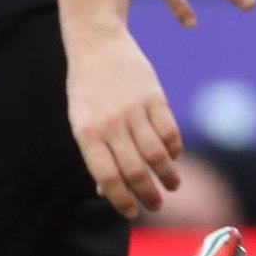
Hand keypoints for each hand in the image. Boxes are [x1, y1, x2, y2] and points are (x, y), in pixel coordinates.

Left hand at [66, 26, 184, 216]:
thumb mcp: (81, 122)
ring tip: (171, 186)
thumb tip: (108, 193)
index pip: (108, 178)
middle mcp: (111, 124)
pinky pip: (169, 132)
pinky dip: (174, 150)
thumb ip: (95, 156)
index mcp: (87, 134)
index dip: (122, 200)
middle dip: (148, 195)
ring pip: (157, 154)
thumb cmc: (86, 90)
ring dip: (168, 176)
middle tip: (156, 206)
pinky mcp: (154, 97)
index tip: (132, 212)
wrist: (97, 43)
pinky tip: (173, 158)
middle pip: (136, 170)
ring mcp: (134, 110)